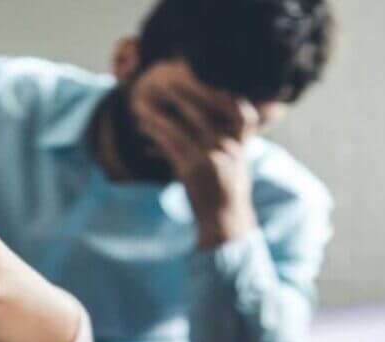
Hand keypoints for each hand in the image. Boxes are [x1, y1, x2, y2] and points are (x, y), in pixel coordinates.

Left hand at [131, 59, 260, 246]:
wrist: (224, 220)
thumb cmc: (228, 189)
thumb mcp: (238, 162)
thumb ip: (236, 140)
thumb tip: (240, 122)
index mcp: (240, 144)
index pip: (241, 112)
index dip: (226, 94)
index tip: (208, 79)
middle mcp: (228, 148)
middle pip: (204, 111)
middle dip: (183, 93)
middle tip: (165, 80)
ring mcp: (211, 158)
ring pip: (182, 125)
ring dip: (160, 111)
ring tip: (143, 102)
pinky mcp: (192, 169)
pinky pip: (170, 144)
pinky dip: (155, 132)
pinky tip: (143, 124)